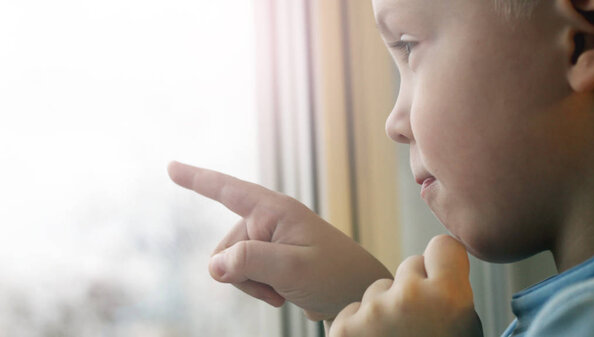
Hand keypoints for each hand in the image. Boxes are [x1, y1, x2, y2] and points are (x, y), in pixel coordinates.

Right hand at [167, 161, 392, 320]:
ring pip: (231, 264)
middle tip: (277, 285)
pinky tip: (281, 293)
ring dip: (251, 284)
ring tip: (283, 289)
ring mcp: (268, 240)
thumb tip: (213, 266)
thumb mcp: (292, 269)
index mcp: (274, 210)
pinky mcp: (270, 258)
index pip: (228, 190)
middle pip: (225, 247)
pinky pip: (243, 274)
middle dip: (242, 273)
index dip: (197, 178)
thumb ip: (250, 262)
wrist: (355, 294)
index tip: (171, 167)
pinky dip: (257, 288)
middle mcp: (268, 220)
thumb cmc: (334, 274)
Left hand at [329, 235, 482, 336]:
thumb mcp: (465, 326)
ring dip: (384, 309)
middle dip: (411, 288)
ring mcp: (373, 312)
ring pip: (379, 290)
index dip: (441, 264)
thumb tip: (440, 265)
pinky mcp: (344, 328)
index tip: (439, 277)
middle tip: (418, 323)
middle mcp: (410, 298)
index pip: (442, 245)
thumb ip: (452, 292)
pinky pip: (355, 310)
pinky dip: (360, 327)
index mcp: (448, 297)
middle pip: (408, 267)